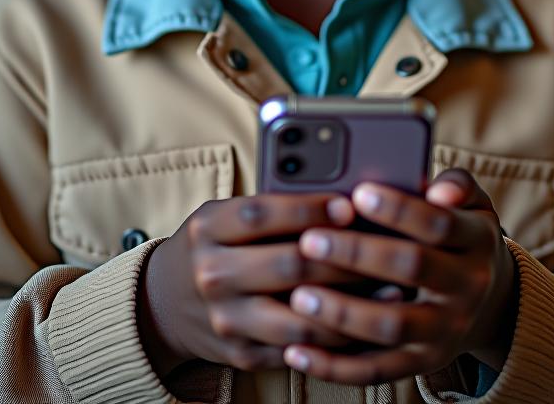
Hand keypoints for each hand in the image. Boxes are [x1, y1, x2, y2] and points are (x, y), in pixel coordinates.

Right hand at [137, 192, 362, 376]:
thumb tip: (336, 199)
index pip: (261, 216)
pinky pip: (299, 349)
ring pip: (300, 318)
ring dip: (352, 305)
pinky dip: (338, 338)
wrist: (163, 304)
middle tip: (381, 246)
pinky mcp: (242, 354)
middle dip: (343, 257)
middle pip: (288, 267)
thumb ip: (269, 207)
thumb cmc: (212, 245)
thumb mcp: (223, 214)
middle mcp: (212, 275)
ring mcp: (226, 320)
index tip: (348, 205)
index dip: (308, 210)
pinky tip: (368, 321)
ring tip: (390, 289)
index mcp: (208, 229)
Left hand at [281, 168, 516, 384]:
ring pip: (391, 326)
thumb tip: (440, 190)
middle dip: (357, 254)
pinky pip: (376, 371)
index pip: (439, 224)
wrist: (492, 303)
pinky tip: (297, 351)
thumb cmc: (461, 234)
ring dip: (342, 313)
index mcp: (475, 242)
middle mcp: (466, 289)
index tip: (358, 192)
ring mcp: (444, 331)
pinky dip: (335, 366)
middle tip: (310, 240)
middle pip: (412, 268)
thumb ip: (458, 185)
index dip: (399, 209)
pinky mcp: (421, 364)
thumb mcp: (473, 205)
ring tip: (299, 295)